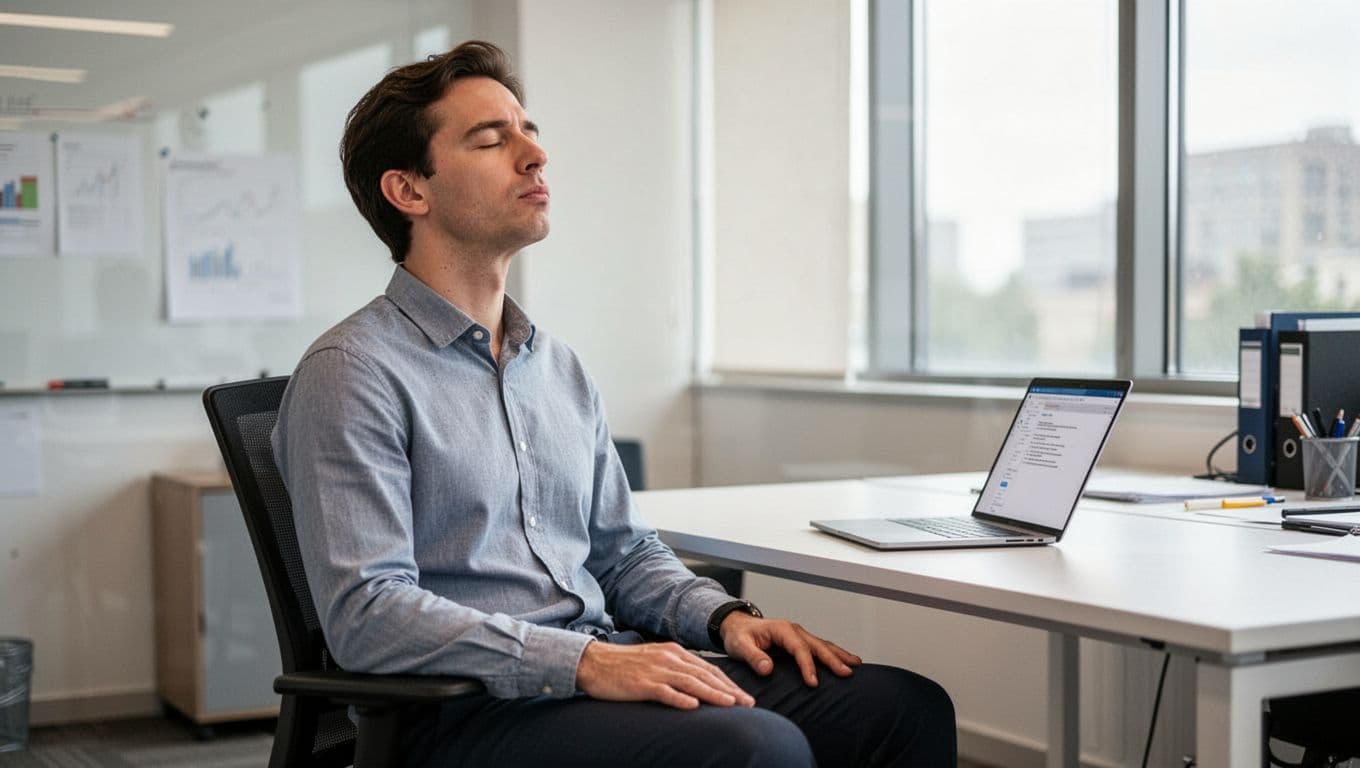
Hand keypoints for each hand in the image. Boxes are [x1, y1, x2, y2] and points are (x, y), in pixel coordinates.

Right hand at [575, 640, 755, 709]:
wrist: (594, 662)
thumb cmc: (624, 666)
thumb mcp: (655, 661)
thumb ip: (676, 669)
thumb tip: (698, 685)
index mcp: (674, 652)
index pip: (708, 669)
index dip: (728, 683)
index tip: (744, 696)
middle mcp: (668, 658)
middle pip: (705, 675)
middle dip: (729, 690)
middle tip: (747, 703)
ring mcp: (655, 670)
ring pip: (690, 683)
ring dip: (712, 694)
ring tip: (730, 704)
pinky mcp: (641, 683)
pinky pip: (664, 692)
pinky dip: (680, 699)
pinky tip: (693, 706)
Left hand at [719, 613, 861, 686]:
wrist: (737, 626)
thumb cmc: (739, 635)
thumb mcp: (740, 646)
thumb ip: (752, 656)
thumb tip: (766, 668)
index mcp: (781, 629)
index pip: (799, 648)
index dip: (807, 665)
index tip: (813, 682)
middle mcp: (793, 630)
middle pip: (817, 645)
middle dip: (833, 659)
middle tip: (846, 673)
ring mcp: (798, 635)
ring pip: (823, 644)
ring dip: (839, 654)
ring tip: (856, 664)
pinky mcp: (799, 642)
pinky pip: (820, 647)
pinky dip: (834, 653)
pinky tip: (845, 660)